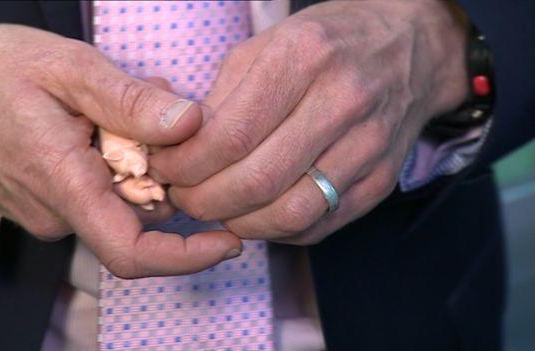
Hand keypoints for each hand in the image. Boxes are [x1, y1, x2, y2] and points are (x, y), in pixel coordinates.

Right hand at [0, 24, 241, 276]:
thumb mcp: (66, 68)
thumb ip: (129, 100)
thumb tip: (191, 124)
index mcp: (62, 184)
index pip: (131, 251)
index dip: (186, 256)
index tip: (226, 241)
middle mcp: (57, 212)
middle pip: (139, 214)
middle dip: (166, 169)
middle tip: (159, 106)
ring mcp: (51, 212)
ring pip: (122, 199)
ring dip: (141, 159)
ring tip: (124, 107)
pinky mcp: (48, 203)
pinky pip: (100, 192)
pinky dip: (117, 161)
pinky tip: (105, 121)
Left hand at [150, 0, 467, 243]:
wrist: (410, 48)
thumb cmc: (327, 43)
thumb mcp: (266, 46)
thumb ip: (221, 99)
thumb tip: (182, 152)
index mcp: (303, 58)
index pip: (231, 136)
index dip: (187, 165)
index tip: (167, 171)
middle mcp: (342, 101)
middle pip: (257, 181)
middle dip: (205, 201)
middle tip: (184, 197)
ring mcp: (368, 145)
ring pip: (290, 213)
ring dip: (239, 223)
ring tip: (217, 209)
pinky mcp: (381, 180)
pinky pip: (318, 226)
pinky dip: (275, 231)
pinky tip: (257, 213)